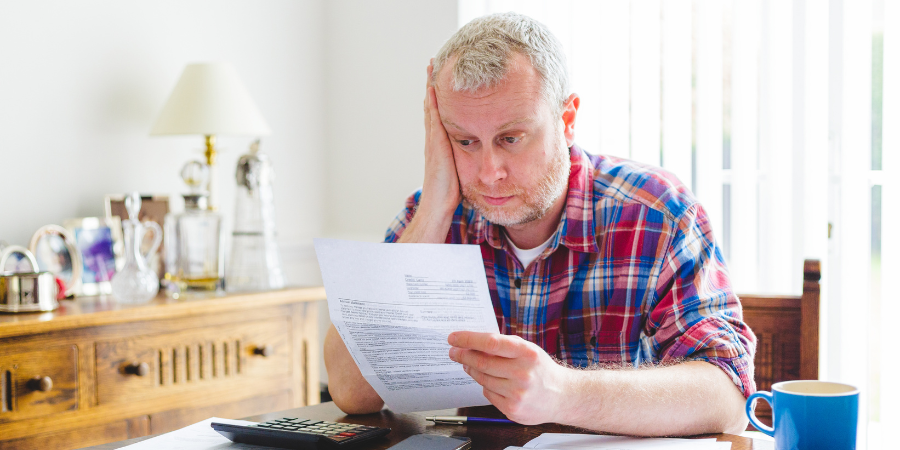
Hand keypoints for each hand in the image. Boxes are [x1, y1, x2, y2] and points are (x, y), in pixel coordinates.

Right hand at [421, 60, 461, 217]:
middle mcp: (434, 139)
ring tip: (432, 67)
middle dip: (433, 85)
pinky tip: (434, 88)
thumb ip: (468, 161)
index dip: (440, 98)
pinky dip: (433, 102)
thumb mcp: (462, 171)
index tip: (442, 81)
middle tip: (433, 64)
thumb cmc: (450, 195)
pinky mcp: (436, 144)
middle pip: (432, 105)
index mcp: (441, 145)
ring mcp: (433, 141)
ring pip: (431, 107)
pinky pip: (434, 118)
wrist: (439, 206)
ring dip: (431, 86)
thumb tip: (481, 158)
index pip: (440, 115)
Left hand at [448, 331, 571, 424]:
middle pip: (482, 363)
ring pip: (482, 379)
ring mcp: (517, 393)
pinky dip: (485, 385)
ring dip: (471, 370)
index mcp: (527, 353)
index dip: (468, 339)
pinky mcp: (513, 409)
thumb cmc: (540, 368)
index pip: (490, 343)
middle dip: (463, 355)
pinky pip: (488, 394)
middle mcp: (523, 373)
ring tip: (468, 364)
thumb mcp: (527, 350)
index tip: (453, 338)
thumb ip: (503, 346)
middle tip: (453, 351)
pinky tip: (490, 381)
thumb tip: (472, 343)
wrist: (561, 396)